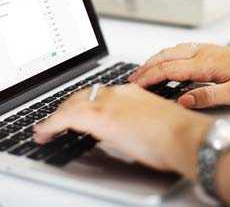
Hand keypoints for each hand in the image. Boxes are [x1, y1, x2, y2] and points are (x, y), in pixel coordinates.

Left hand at [34, 84, 211, 179]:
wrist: (184, 135)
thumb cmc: (178, 136)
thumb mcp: (153, 123)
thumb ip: (136, 123)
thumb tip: (126, 134)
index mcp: (131, 92)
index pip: (99, 94)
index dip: (83, 103)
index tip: (76, 112)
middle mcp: (117, 93)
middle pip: (82, 96)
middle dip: (66, 108)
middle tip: (55, 120)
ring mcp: (108, 102)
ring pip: (71, 104)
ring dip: (56, 116)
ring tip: (46, 128)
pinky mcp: (100, 116)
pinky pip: (66, 117)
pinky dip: (51, 124)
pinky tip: (44, 132)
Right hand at [129, 43, 229, 108]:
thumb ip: (209, 97)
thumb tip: (183, 99)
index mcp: (207, 63)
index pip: (169, 69)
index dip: (149, 77)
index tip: (135, 85)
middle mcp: (205, 52)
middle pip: (166, 56)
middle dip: (146, 67)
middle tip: (131, 79)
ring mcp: (208, 49)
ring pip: (173, 50)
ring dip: (155, 60)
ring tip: (142, 71)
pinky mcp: (213, 50)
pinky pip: (182, 49)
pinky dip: (167, 55)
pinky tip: (166, 60)